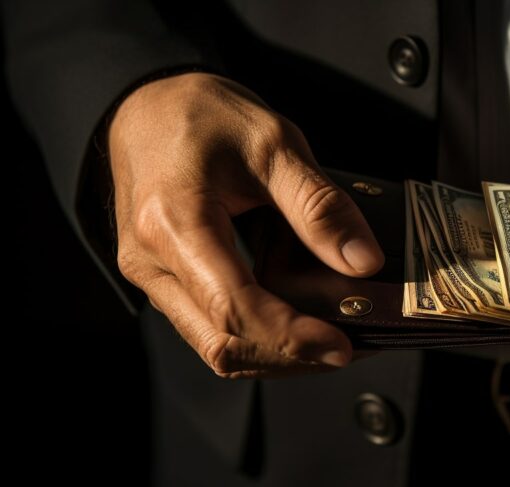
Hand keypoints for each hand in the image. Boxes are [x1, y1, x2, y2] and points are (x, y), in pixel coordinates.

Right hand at [109, 72, 383, 377]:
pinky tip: (300, 323)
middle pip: (223, 344)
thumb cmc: (203, 115)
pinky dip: (259, 337)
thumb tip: (363, 262)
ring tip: (333, 340)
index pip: (235, 308)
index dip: (291, 337)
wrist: (146, 105)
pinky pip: (210, 327)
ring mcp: (151, 277)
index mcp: (173, 224)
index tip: (342, 345)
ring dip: (277, 355)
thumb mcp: (274, 143)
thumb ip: (318, 205)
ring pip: (215, 346)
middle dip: (291, 359)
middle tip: (350, 348)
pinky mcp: (164, 281)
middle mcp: (151, 262)